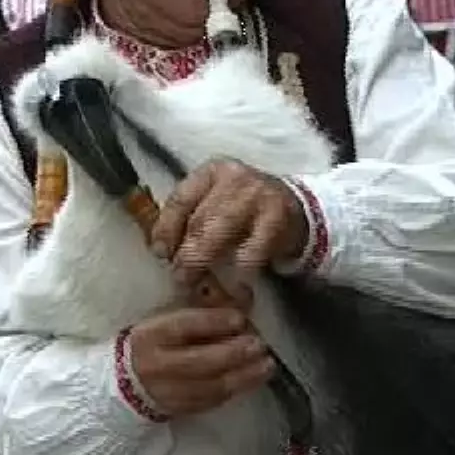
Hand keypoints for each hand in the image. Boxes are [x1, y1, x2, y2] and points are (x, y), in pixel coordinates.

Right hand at [129, 307, 275, 417]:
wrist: (126, 379)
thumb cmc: (155, 340)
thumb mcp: (168, 319)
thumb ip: (202, 310)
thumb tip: (242, 299)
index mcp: (152, 334)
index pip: (183, 327)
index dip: (213, 322)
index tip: (240, 318)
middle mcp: (157, 365)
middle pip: (198, 361)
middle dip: (233, 353)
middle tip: (259, 345)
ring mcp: (167, 391)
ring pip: (209, 386)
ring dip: (243, 376)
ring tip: (266, 365)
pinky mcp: (179, 409)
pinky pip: (211, 401)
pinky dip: (235, 390)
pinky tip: (252, 380)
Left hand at [150, 160, 308, 287]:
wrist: (295, 206)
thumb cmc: (243, 207)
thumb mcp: (215, 200)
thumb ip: (190, 216)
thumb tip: (161, 249)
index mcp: (211, 171)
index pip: (180, 199)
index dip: (166, 229)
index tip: (160, 254)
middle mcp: (234, 178)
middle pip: (200, 219)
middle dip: (185, 252)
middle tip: (179, 276)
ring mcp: (258, 196)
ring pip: (222, 232)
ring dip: (205, 261)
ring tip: (197, 282)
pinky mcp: (278, 218)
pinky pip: (252, 250)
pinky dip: (240, 270)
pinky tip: (234, 283)